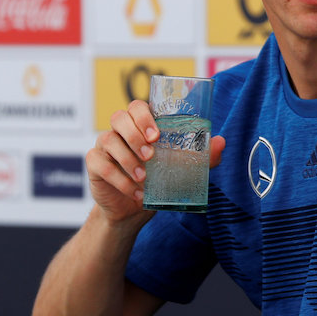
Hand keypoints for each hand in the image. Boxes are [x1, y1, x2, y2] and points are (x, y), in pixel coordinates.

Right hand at [85, 100, 225, 223]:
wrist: (135, 209)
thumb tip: (221, 141)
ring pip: (107, 139)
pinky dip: (119, 179)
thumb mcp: (184, 168)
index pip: (137, 106)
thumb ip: (203, 156)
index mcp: (141, 125)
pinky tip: (135, 191)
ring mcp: (104, 146)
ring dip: (127, 159)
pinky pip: (100, 165)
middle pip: (118, 117)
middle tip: (150, 155)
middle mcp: (121, 131)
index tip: (157, 135)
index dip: (144, 116)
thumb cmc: (161, 180)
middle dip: (135, 135)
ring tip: (145, 177)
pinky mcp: (94, 165)